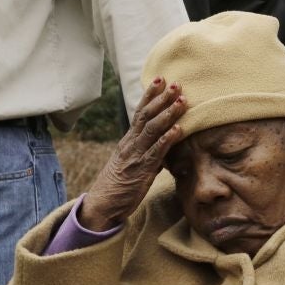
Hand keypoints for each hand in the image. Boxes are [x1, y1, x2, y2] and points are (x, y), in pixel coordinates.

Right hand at [77, 77, 186, 230]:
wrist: (102, 206)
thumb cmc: (117, 186)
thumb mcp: (130, 163)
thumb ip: (145, 151)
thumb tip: (163, 144)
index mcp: (128, 141)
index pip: (139, 112)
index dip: (150, 95)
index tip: (160, 78)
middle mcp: (131, 144)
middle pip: (146, 116)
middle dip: (161, 98)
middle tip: (176, 83)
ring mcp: (136, 156)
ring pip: (152, 129)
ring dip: (168, 114)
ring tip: (182, 100)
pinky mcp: (142, 171)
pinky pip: (156, 152)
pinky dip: (167, 139)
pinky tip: (179, 129)